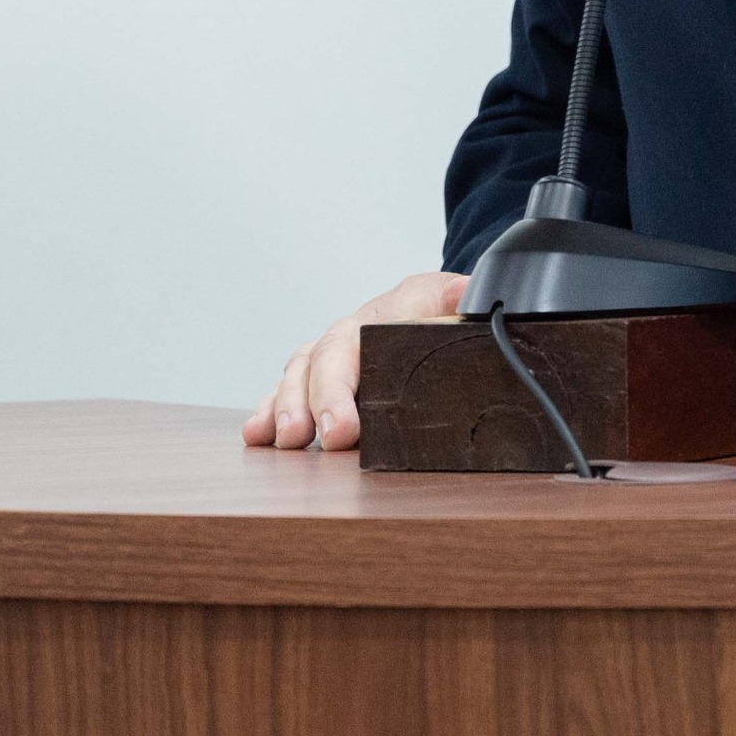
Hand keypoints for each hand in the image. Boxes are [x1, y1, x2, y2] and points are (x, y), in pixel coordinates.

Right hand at [244, 269, 466, 451]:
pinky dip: (271, 408)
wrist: (461, 304)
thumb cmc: (467, 312)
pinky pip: (291, 385)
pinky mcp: (329, 371)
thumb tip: (469, 295)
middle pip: (326, 354)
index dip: (345, 384)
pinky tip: (257, 435)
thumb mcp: (477, 306)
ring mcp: (342, 346)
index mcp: (404, 303)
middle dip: (314, 400)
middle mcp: (363, 322)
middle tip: (311, 438)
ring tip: (282, 440)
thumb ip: (470, 304)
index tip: (343, 428)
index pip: (363, 338)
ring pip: (301, 368)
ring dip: (285, 404)